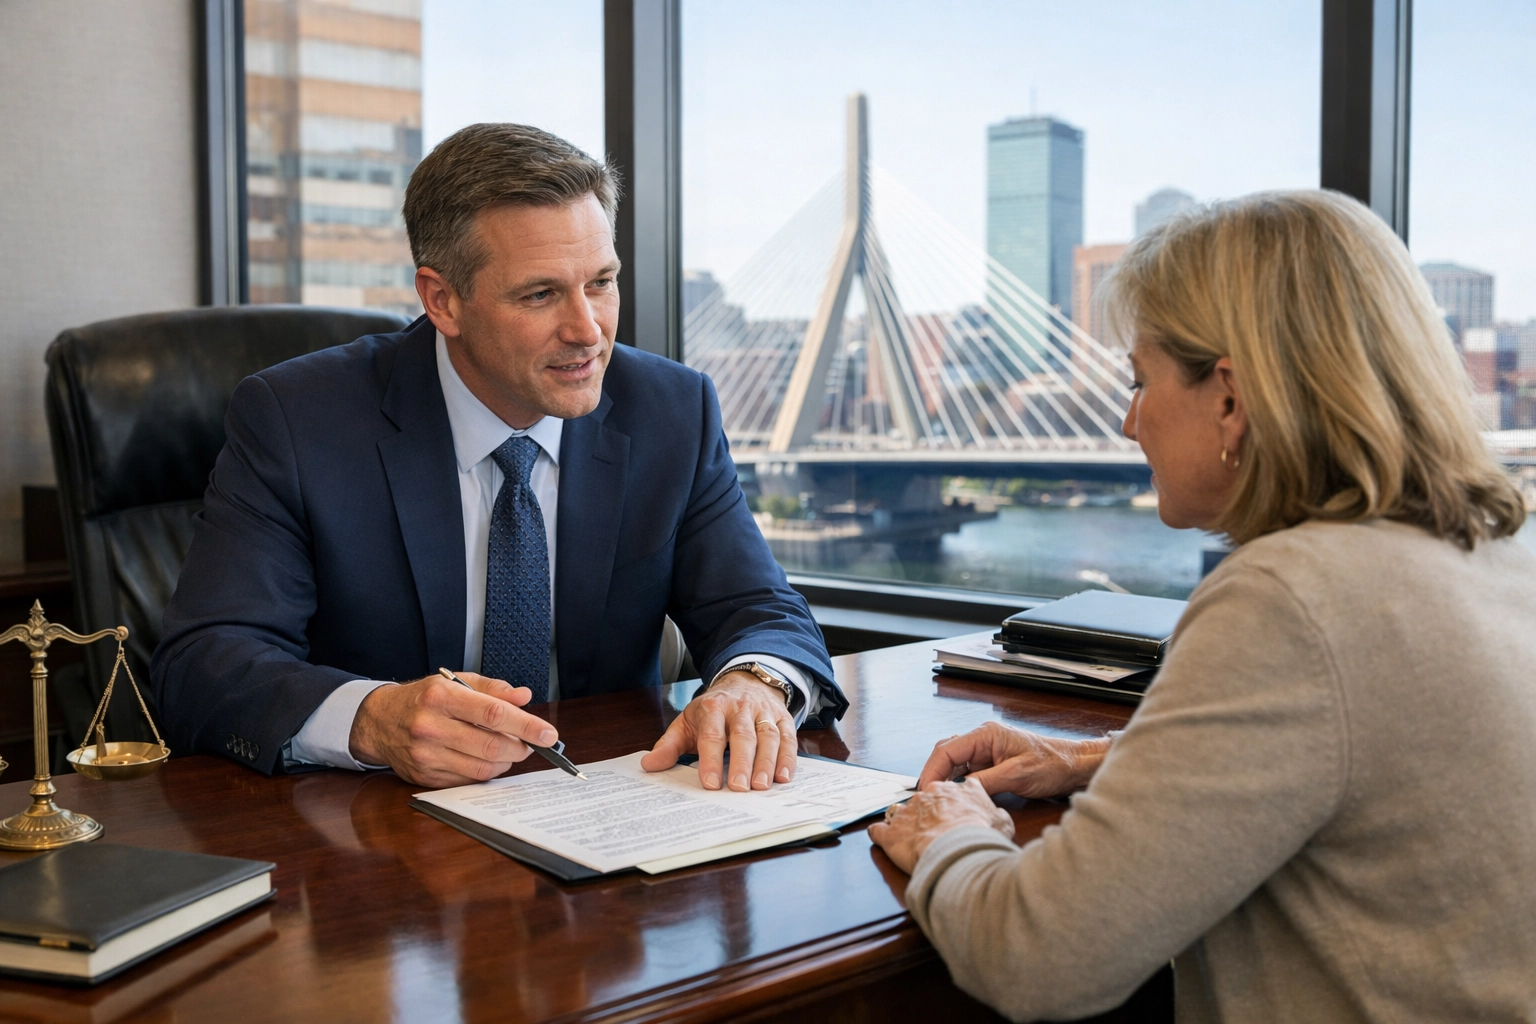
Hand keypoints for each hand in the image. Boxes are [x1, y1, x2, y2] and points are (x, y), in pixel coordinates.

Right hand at [348, 671, 558, 787]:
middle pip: (490, 746)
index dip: (525, 725)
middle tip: (530, 744)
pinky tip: (486, 760)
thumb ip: (492, 689)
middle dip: (519, 748)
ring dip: (505, 762)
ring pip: (481, 769)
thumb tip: (524, 697)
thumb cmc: (423, 698)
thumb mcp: (455, 681)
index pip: (493, 713)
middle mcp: (430, 726)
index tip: (548, 734)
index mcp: (440, 696)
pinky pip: (467, 781)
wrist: (379, 721)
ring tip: (509, 750)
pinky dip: (485, 773)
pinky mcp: (424, 777)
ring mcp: (425, 755)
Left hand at [640, 671, 795, 790]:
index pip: (712, 735)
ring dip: (766, 762)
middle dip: (741, 762)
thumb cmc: (713, 710)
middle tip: (739, 787)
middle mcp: (740, 708)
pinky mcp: (782, 718)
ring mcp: (763, 712)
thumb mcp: (687, 722)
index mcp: (713, 708)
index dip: (711, 759)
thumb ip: (669, 745)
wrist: (744, 682)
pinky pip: (788, 737)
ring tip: (761, 786)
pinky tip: (783, 776)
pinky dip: (788, 757)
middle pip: (742, 735)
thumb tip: (649, 764)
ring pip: (768, 736)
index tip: (710, 783)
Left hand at [868, 778, 1013, 873]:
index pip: (956, 789)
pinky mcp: (891, 831)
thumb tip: (996, 817)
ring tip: (913, 840)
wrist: (959, 852)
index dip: (956, 803)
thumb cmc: (982, 838)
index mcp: (960, 789)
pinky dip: (881, 835)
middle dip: (930, 812)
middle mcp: (932, 793)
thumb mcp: (1003, 823)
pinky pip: (879, 830)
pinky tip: (883, 840)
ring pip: (904, 812)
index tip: (956, 813)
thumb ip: (996, 815)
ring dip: (907, 824)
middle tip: (937, 830)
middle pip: (928, 799)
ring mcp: (909, 810)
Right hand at [916, 721, 1112, 797]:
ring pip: (954, 764)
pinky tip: (956, 798)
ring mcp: (986, 751)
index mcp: (986, 734)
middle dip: (933, 776)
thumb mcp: (1017, 775)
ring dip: (945, 781)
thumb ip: (985, 782)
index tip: (925, 791)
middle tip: (926, 799)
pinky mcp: (991, 764)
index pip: (947, 750)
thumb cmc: (1052, 765)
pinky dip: (958, 785)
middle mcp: (982, 739)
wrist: (1074, 767)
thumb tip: (959, 790)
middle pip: (945, 755)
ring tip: (938, 801)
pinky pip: (966, 772)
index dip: (932, 771)